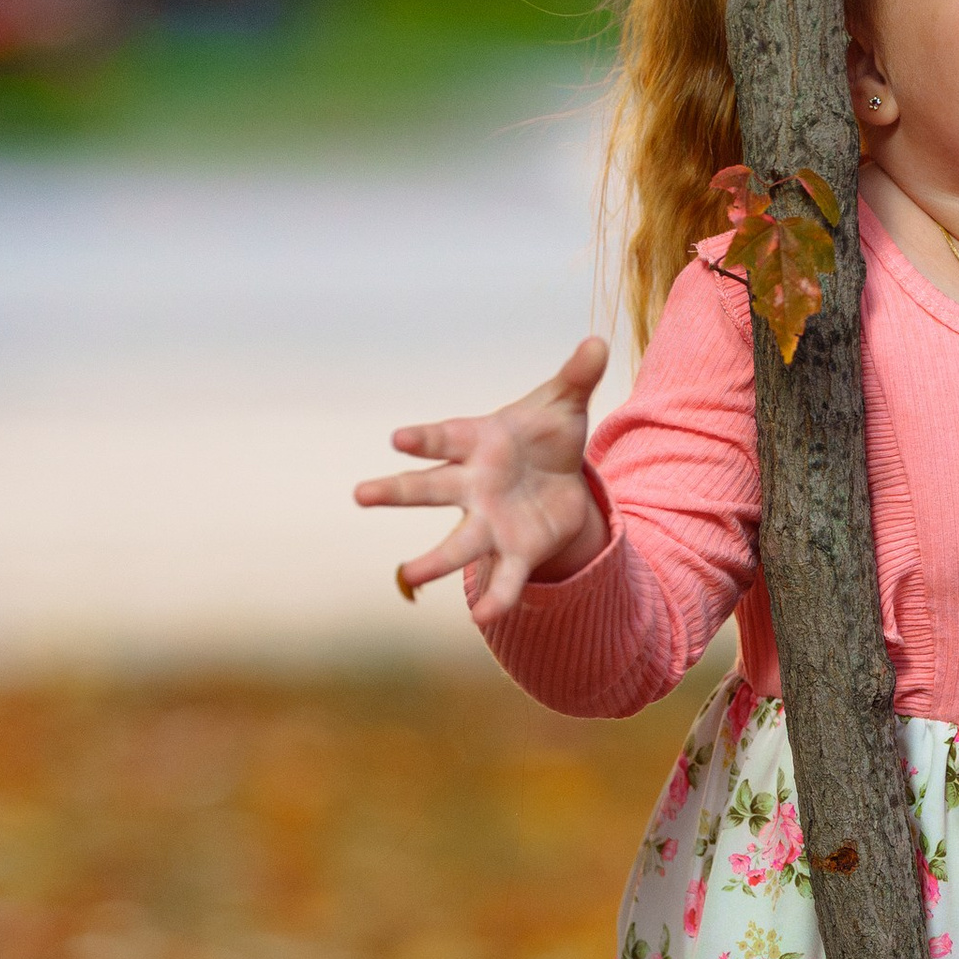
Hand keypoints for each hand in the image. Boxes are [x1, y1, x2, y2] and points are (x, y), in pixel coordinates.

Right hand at [356, 339, 610, 621]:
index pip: (444, 437)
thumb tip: (598, 341)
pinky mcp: (516, 551)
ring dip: (433, 560)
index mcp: (477, 442)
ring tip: (408, 577)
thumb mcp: (565, 403)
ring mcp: (489, 521)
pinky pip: (505, 576)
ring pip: (457, 543)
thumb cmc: (548, 434)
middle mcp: (472, 485)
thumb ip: (578, 375)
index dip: (423, 438)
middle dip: (396, 491)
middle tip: (360, 494)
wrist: (562, 479)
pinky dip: (497, 595)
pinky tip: (486, 617)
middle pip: (429, 489)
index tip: (398, 439)